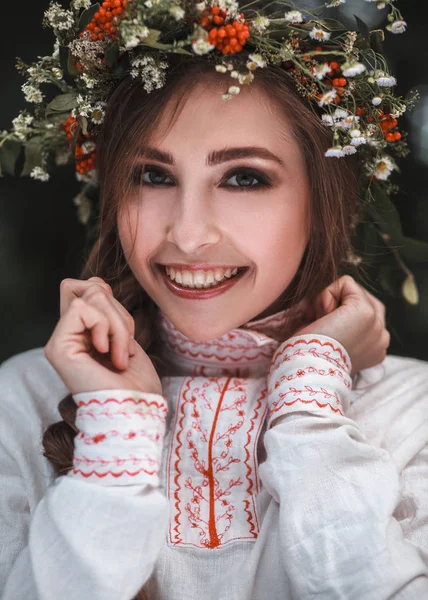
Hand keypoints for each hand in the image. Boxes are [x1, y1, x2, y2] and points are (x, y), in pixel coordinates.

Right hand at [44, 277, 162, 395]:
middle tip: (126, 345)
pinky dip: (105, 326)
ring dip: (118, 323)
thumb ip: (108, 310)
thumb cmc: (137, 383)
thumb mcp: (125, 336)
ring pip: (90, 293)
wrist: (137, 410)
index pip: (90, 287)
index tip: (127, 336)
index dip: (113, 300)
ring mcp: (61, 341)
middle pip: (89, 285)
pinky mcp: (57, 347)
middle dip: (118, 309)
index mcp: (84, 333)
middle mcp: (69, 335)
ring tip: (121, 354)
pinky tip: (107, 352)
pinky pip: (81, 307)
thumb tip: (97, 284)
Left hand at [292, 275, 389, 374]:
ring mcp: (377, 323)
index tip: (324, 335)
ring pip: (352, 291)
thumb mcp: (334, 344)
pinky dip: (326, 295)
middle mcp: (382, 337)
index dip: (337, 316)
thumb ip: (344, 328)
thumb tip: (330, 310)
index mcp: (377, 348)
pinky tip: (322, 317)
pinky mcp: (365, 311)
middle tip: (321, 328)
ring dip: (330, 302)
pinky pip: (346, 283)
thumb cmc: (309, 357)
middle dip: (335, 307)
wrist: (307, 369)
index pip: (363, 313)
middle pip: (359, 299)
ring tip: (322, 324)